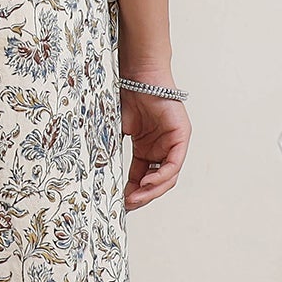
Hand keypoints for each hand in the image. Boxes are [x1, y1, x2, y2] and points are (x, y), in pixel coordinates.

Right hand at [120, 84, 189, 210]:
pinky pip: (173, 164)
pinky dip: (161, 176)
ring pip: (167, 177)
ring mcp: (173, 143)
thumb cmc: (127, 97)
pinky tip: (147, 183)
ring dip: (152, 191)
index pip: (142, 177)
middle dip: (142, 196)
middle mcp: (162, 148)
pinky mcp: (181, 137)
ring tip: (136, 198)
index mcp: (147, 148)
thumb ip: (113, 152)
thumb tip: (100, 175)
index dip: (132, 192)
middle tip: (127, 205)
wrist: (138, 76)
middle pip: (156, 181)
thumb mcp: (116, 132)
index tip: (120, 203)